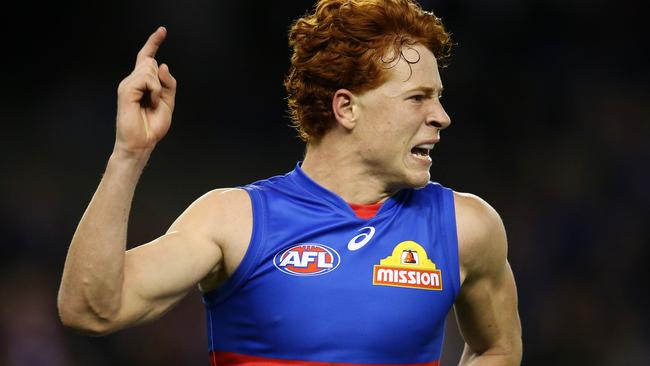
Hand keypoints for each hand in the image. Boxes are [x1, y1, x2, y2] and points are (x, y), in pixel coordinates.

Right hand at [114, 27, 176, 156]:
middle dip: (161, 80)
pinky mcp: (126, 90)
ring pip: (150, 69)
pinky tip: (150, 102)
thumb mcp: (168, 102)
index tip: (162, 31)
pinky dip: (154, 91)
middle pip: (151, 62)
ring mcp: (128, 84)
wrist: (142, 143)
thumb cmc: (152, 126)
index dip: (154, 43)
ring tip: (152, 104)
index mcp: (142, 83)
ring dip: (158, 88)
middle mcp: (132, 81)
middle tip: (156, 101)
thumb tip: (162, 64)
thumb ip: (168, 83)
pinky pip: (147, 79)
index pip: (147, 58)